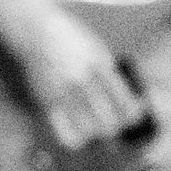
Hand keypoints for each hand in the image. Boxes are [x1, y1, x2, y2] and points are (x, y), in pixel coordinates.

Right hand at [24, 7, 146, 149]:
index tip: (133, 112)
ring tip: (95, 125)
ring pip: (90, 133)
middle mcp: (82, 81)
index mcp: (100, 65)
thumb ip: (110, 74)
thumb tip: (130, 102)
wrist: (35, 31)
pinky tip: (79, 131)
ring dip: (96, 132)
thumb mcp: (97, 49)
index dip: (135, 115)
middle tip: (114, 121)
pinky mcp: (46, 101)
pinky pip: (66, 135)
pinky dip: (77, 139)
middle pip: (110, 125)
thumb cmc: (69, 39)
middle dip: (115, 127)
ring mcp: (63, 93)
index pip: (127, 106)